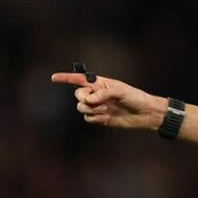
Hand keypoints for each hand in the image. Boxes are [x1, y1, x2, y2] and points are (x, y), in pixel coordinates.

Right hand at [50, 72, 166, 129]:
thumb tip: (90, 100)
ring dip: (92, 110)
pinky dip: (96, 118)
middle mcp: (96, 94)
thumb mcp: (121, 91)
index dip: (66, 78)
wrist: (144, 114)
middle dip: (85, 99)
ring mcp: (97, 106)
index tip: (53, 78)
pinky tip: (107, 118)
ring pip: (81, 108)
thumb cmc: (135, 98)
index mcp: (100, 83)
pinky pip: (88, 118)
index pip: (80, 79)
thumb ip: (104, 93)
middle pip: (78, 95)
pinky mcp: (99, 118)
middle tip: (98, 101)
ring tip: (107, 110)